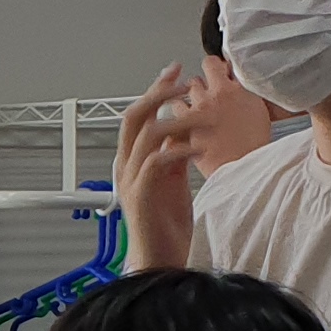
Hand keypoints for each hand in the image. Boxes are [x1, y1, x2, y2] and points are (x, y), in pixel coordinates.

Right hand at [112, 63, 197, 272]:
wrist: (160, 260)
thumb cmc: (167, 225)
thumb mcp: (174, 180)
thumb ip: (174, 154)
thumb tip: (186, 127)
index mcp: (132, 161)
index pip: (139, 115)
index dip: (154, 90)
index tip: (174, 70)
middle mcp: (126, 166)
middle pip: (134, 117)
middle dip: (158, 94)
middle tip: (184, 81)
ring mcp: (132, 180)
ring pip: (147, 134)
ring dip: (177, 119)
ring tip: (203, 114)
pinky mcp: (142, 195)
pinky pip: (158, 162)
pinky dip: (179, 149)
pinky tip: (199, 148)